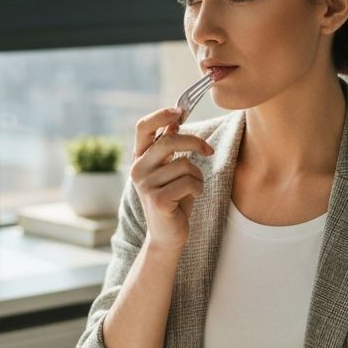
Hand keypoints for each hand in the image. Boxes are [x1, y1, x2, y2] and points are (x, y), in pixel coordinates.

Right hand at [129, 106, 213, 252]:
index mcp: (140, 158)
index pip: (143, 127)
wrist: (168, 235)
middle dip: (195, 143)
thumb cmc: (174, 200)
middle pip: (169, 141)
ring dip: (198, 176)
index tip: (180, 111)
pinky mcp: (157, 199)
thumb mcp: (171, 169)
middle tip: (209, 151)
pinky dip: (198, 188)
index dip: (161, 115)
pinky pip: (189, 182)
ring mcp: (145, 184)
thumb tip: (175, 120)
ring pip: (185, 164)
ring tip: (192, 187)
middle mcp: (138, 168)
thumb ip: (169, 147)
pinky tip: (191, 197)